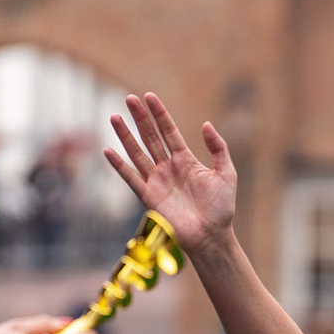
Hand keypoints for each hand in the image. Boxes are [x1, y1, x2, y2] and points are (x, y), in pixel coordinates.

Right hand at [104, 92, 237, 258]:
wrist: (211, 236)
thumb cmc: (221, 208)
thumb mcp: (226, 174)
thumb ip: (218, 149)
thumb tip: (207, 124)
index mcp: (186, 160)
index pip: (169, 132)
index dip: (160, 114)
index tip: (150, 97)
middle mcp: (168, 168)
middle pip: (150, 137)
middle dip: (140, 118)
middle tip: (129, 98)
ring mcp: (157, 181)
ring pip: (137, 153)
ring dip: (125, 136)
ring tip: (115, 117)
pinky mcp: (149, 197)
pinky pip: (131, 178)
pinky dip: (119, 165)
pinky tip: (108, 150)